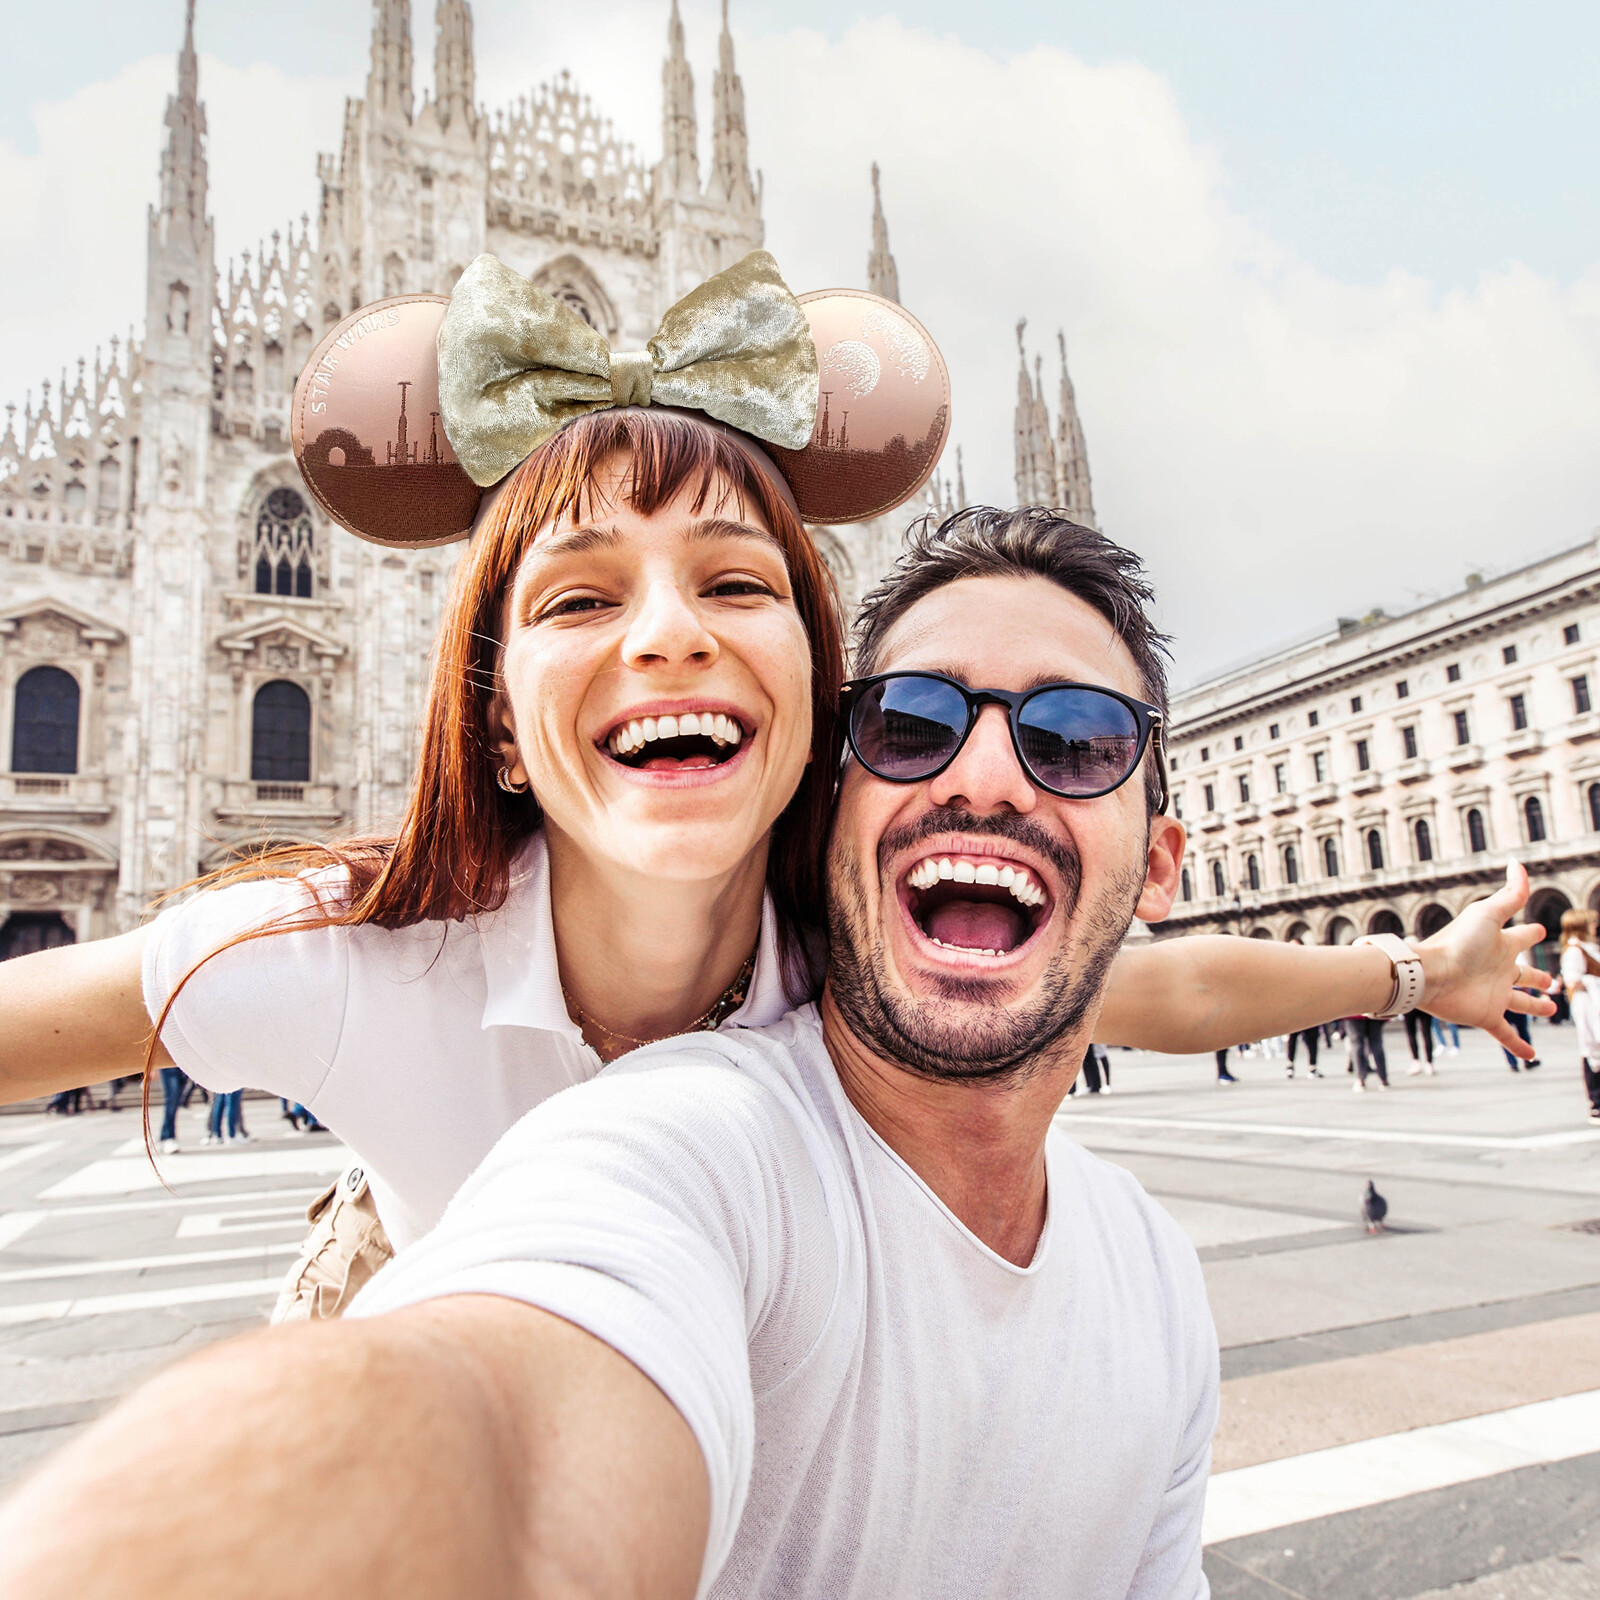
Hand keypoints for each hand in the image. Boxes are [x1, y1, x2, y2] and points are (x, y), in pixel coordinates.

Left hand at [1415, 863, 1554, 1059]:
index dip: (1530, 932)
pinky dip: (1518, 1046)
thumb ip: (1510, 893)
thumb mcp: (1487, 914)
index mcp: (1500, 945)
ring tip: (1551, 1008)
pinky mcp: (1486, 1015)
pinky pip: (1506, 1034)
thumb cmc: (1456, 943)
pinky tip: (1532, 1057)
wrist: (1430, 975)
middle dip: (1538, 975)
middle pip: (1524, 973)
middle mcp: (1498, 970)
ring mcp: (1493, 994)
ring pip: (1521, 1003)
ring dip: (1535, 1007)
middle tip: (1551, 979)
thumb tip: (1519, 863)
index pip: (1520, 936)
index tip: (1538, 928)